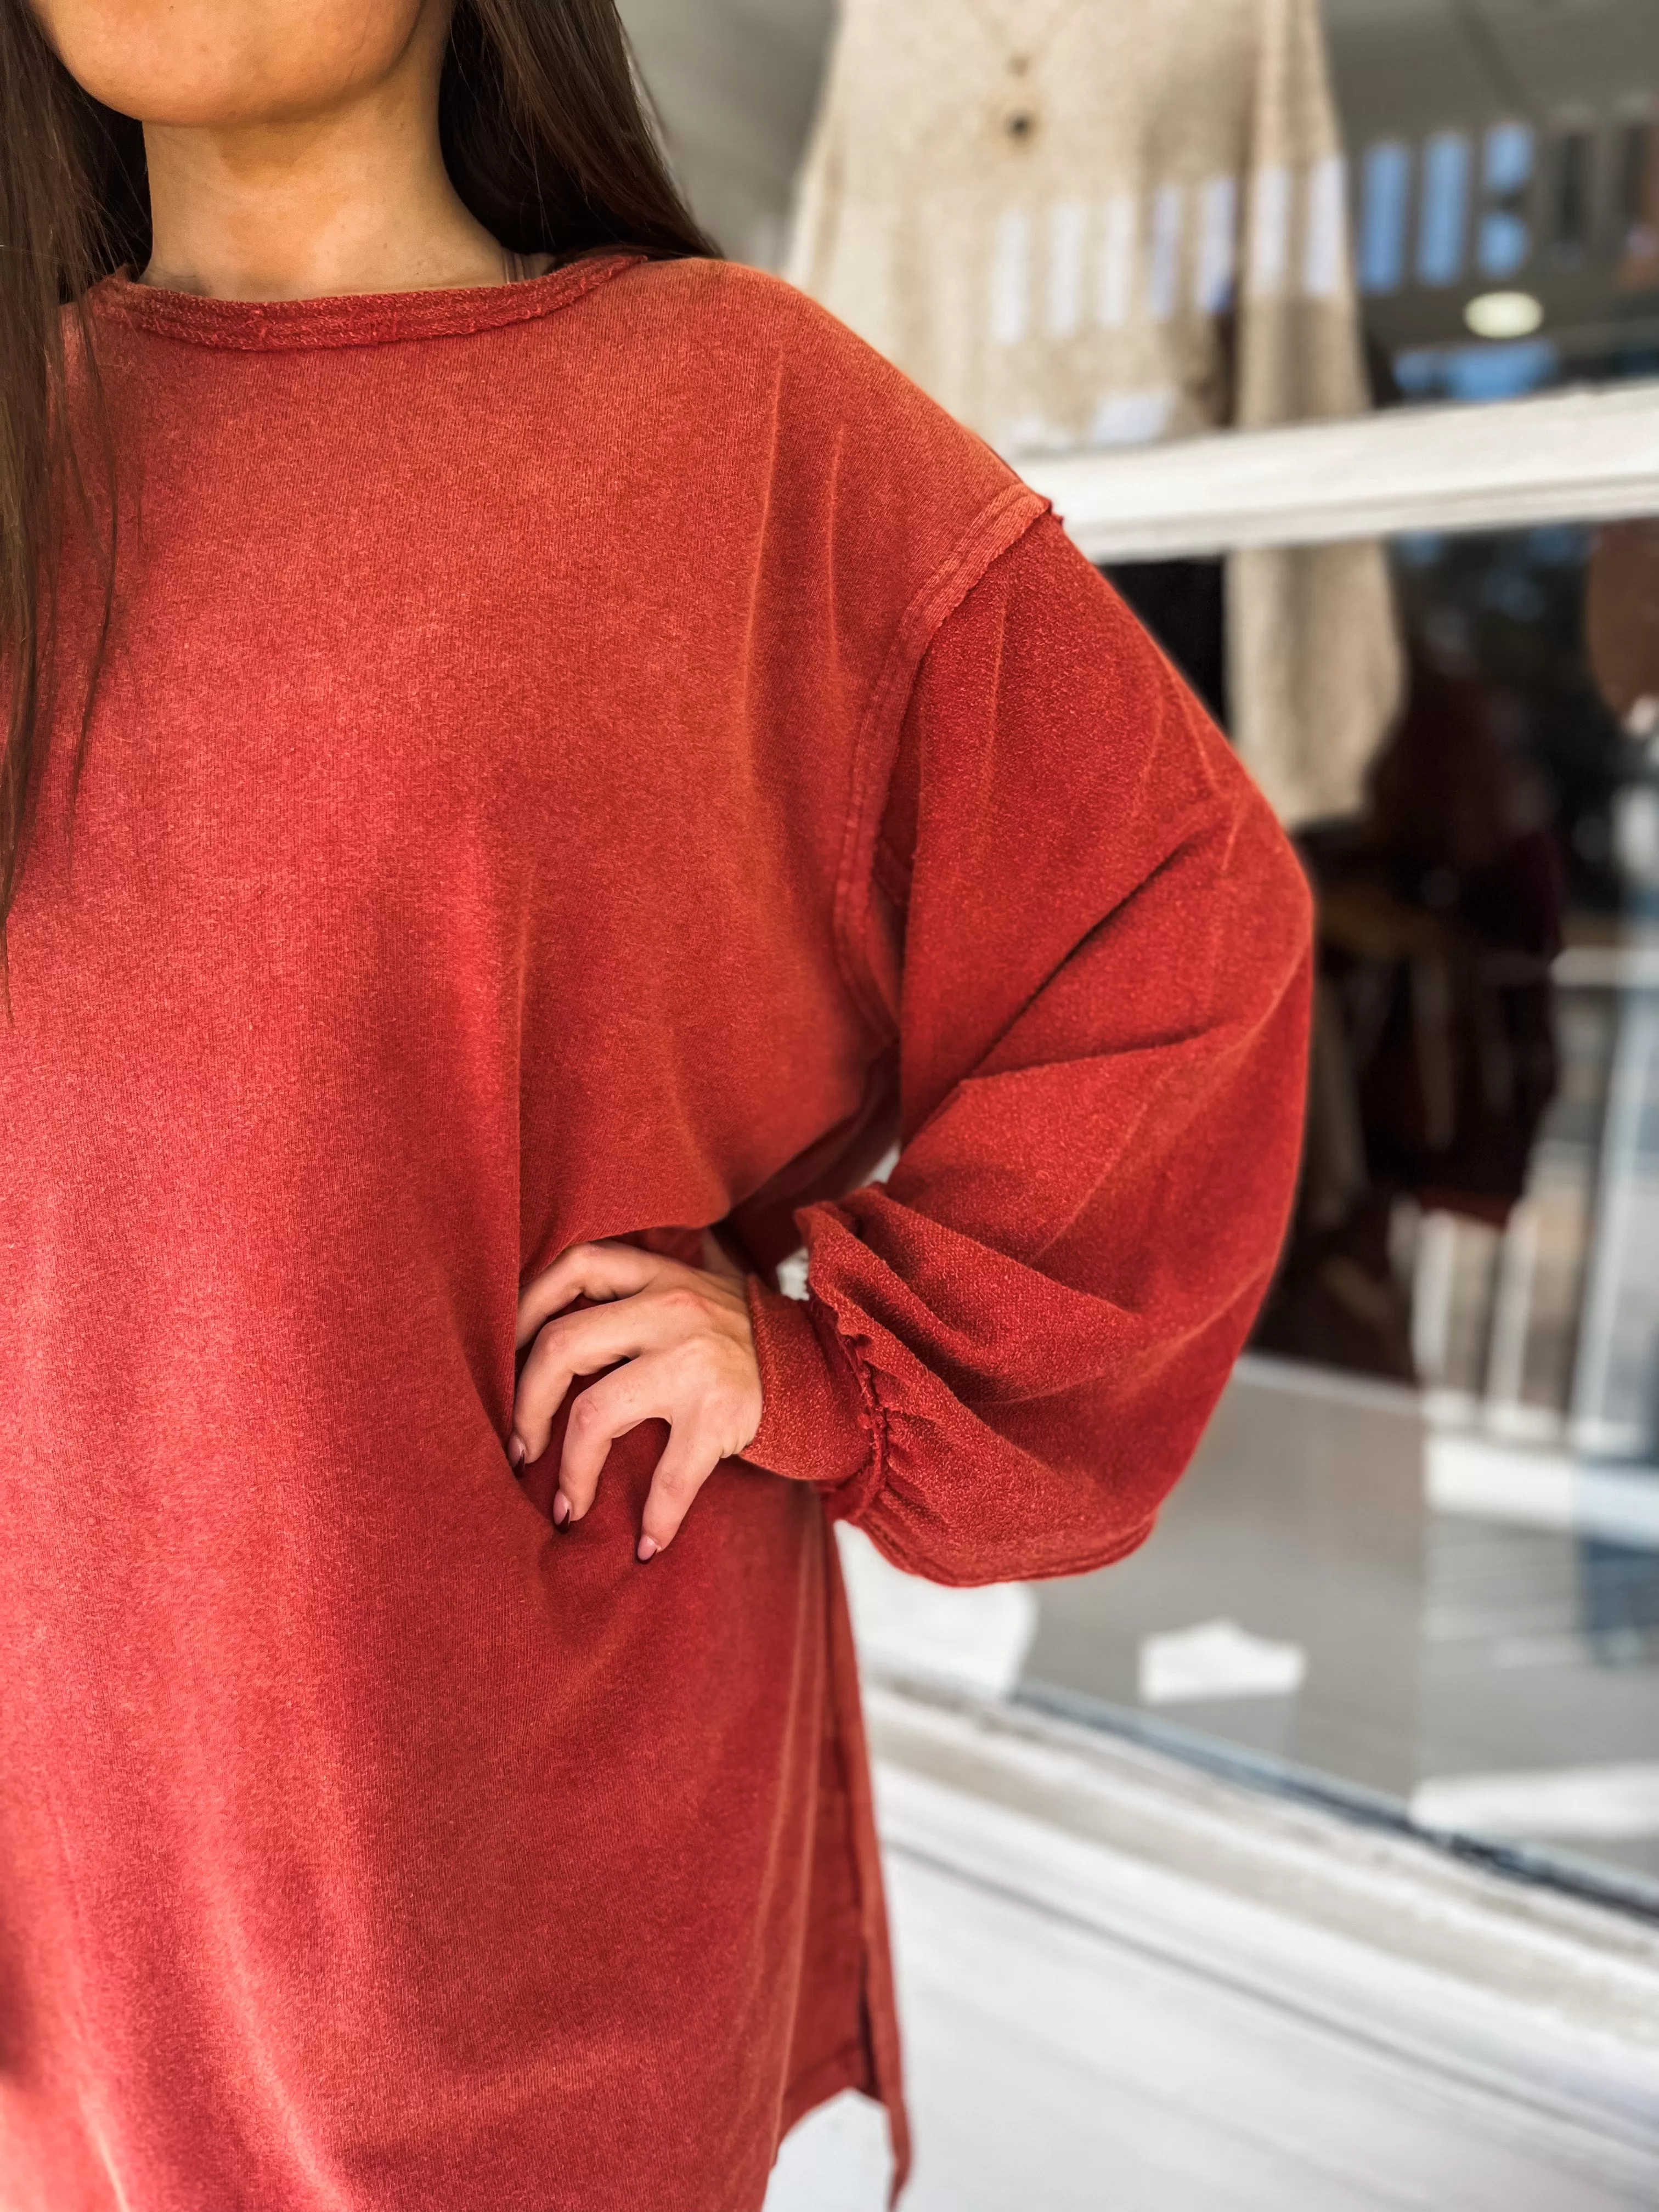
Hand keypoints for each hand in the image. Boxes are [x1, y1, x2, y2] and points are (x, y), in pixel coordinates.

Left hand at [510, 1234, 762, 1560]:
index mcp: (659, 1276)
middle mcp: (672, 1309)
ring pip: (595, 1412)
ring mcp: (696, 1361)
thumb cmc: (743, 1342)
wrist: (832, 1369)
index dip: (523, 1313)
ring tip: (566, 1508)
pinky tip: (648, 1543)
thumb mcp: (690, 1298)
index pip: (573, 1269)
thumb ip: (632, 1302)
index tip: (503, 1364)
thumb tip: (541, 1342)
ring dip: (571, 1471)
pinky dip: (654, 1517)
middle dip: (525, 1407)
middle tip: (519, 1451)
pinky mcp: (720, 1415)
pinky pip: (669, 1476)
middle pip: (562, 1346)